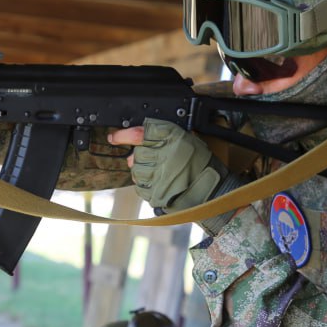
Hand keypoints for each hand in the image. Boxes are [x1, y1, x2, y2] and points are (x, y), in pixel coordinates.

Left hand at [108, 119, 226, 211]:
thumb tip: (136, 144)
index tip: (114, 137)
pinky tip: (161, 184)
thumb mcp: (187, 140)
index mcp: (171, 137)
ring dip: (143, 173)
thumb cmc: (201, 164)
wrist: (212, 189)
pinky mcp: (155, 193)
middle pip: (136, 154)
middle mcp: (162, 154)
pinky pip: (141, 188)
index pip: (138, 133)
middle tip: (154, 161)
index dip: (123, 135)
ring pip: (136, 172)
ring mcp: (158, 175)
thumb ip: (163, 138)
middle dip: (140, 158)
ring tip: (160, 173)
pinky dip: (147, 186)